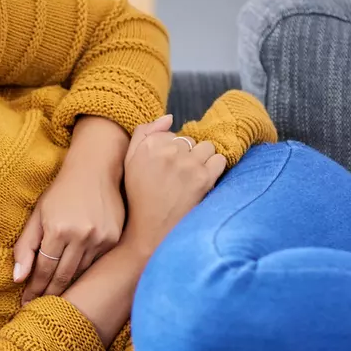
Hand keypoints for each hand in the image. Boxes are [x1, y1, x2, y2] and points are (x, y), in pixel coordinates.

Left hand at [13, 166, 124, 304]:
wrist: (96, 167)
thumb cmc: (61, 192)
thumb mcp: (38, 215)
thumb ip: (26, 246)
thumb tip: (17, 278)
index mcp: (57, 229)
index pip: (43, 268)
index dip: (34, 288)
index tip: (26, 302)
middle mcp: (81, 235)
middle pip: (62, 275)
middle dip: (48, 293)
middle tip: (39, 307)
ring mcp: (100, 238)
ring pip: (80, 273)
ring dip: (66, 287)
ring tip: (54, 299)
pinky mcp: (113, 239)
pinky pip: (95, 264)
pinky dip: (84, 273)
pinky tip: (75, 282)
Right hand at [122, 115, 227, 256]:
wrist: (149, 233)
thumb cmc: (139, 199)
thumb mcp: (130, 164)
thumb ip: (143, 134)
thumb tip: (169, 117)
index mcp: (147, 146)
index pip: (169, 134)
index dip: (169, 151)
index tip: (164, 169)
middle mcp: (167, 151)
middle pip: (188, 140)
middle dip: (185, 155)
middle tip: (177, 178)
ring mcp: (187, 163)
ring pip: (206, 147)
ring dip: (202, 160)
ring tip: (191, 179)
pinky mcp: (203, 177)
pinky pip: (219, 159)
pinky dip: (214, 169)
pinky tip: (203, 182)